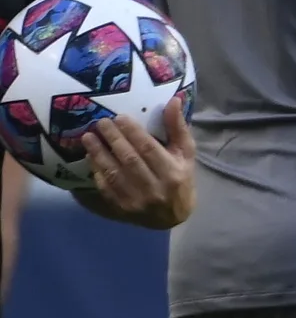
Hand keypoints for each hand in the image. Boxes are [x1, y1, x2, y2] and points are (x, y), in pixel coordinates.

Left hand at [77, 96, 195, 228]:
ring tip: (88, 137)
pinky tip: (90, 157)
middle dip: (113, 139)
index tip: (119, 117)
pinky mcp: (122, 208)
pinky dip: (97, 171)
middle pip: (130, 159)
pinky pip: (106, 187)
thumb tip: (174, 100)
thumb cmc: (181, 178)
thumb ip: (178, 128)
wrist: (173, 217)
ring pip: (114, 173)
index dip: (133, 132)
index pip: (149, 149)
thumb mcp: (185, 153)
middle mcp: (155, 187)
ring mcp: (137, 200)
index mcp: (172, 172)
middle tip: (101, 122)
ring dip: (99, 154)